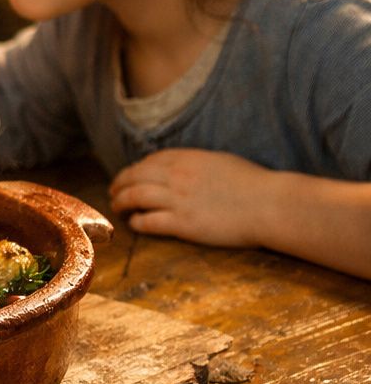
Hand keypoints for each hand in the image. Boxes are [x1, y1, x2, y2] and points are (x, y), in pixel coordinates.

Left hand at [108, 149, 269, 246]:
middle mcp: (176, 176)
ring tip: (116, 208)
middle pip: (134, 177)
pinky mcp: (183, 224)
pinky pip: (148, 222)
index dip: (134, 170)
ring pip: (134, 198)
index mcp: (187, 159)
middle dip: (119, 185)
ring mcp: (177, 200)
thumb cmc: (254, 184)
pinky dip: (136, 222)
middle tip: (113, 192)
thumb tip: (181, 167)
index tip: (128, 177)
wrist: (271, 205)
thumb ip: (196, 163)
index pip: (148, 162)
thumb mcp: (220, 162)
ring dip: (120, 203)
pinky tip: (134, 224)